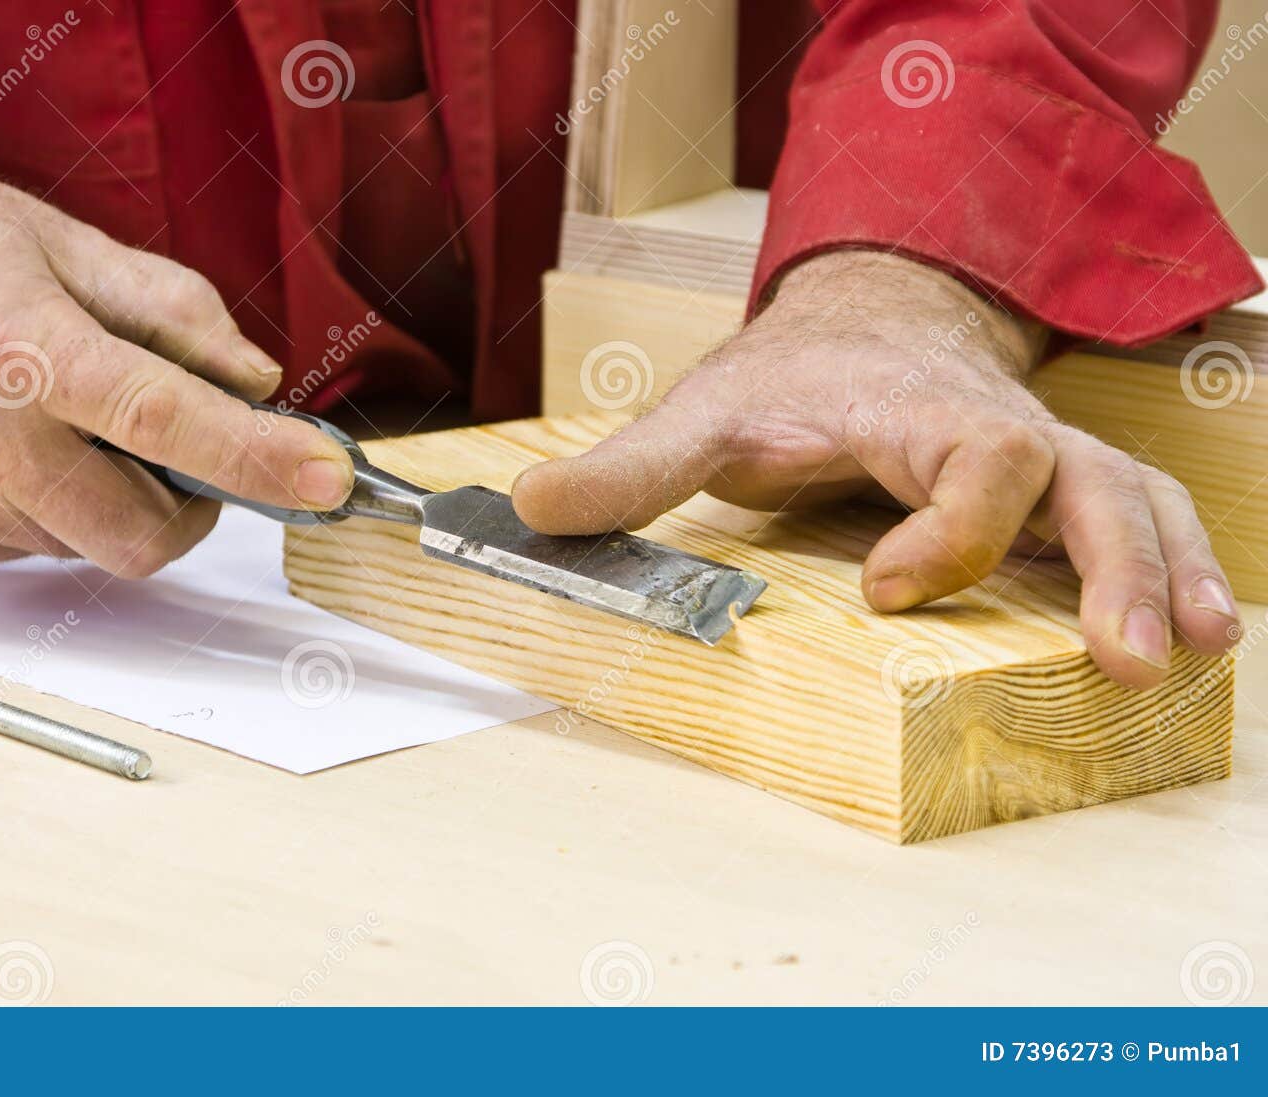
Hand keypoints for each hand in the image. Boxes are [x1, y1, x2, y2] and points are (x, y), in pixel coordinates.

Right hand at [0, 136, 353, 574]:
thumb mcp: (56, 238)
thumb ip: (170, 310)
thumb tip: (255, 380)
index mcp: (24, 348)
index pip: (166, 420)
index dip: (261, 458)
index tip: (328, 480)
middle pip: (141, 532)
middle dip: (190, 507)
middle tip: (180, 448)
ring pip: (89, 545)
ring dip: (113, 500)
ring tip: (60, 418)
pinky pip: (33, 548)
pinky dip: (53, 509)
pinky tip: (10, 444)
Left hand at [513, 250, 1239, 687]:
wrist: (858, 325)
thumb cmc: (787, 375)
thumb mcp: (703, 413)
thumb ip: (630, 466)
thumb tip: (526, 508)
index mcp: (917, 409)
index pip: (975, 459)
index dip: (949, 529)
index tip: (890, 585)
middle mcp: (997, 431)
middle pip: (1088, 481)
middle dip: (1115, 568)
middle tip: (1125, 658)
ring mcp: (1035, 462)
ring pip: (1132, 503)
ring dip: (1168, 577)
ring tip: (1190, 659)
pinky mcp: (1048, 494)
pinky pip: (1133, 520)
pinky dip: (1175, 569)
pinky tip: (1202, 636)